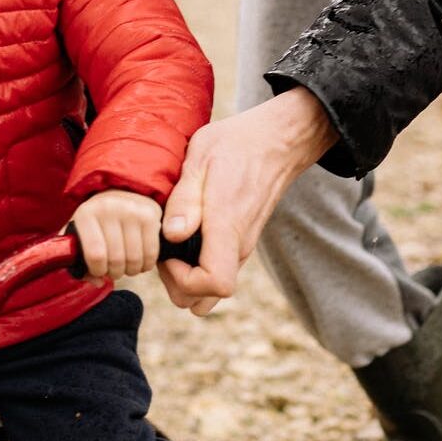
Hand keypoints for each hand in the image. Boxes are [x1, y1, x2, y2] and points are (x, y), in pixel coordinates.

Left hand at [69, 189, 164, 280]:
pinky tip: (140, 261)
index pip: (95, 255)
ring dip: (131, 270)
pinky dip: (146, 264)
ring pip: (134, 259)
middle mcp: (108, 208)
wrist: (120, 193)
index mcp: (86, 214)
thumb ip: (78, 261)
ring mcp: (131, 210)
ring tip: (127, 266)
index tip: (99, 270)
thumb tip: (96, 282)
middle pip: (116, 259)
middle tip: (114, 270)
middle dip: (115, 272)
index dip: (98, 270)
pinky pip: (151, 253)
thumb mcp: (80, 236)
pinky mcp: (150, 214)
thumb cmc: (97, 223)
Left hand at [157, 87, 335, 315]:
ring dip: (187, 280)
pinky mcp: (242, 242)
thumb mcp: (201, 157)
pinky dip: (198, 267)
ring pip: (212, 291)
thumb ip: (185, 198)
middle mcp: (240, 244)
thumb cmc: (237, 144)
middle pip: (207, 299)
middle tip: (164, 249)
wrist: (277, 141)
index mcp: (228, 225)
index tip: (169, 254)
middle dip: (177, 285)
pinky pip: (219, 271)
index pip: (216, 283)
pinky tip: (186, 236)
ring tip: (173, 244)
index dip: (184, 280)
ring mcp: (243, 246)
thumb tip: (172, 235)